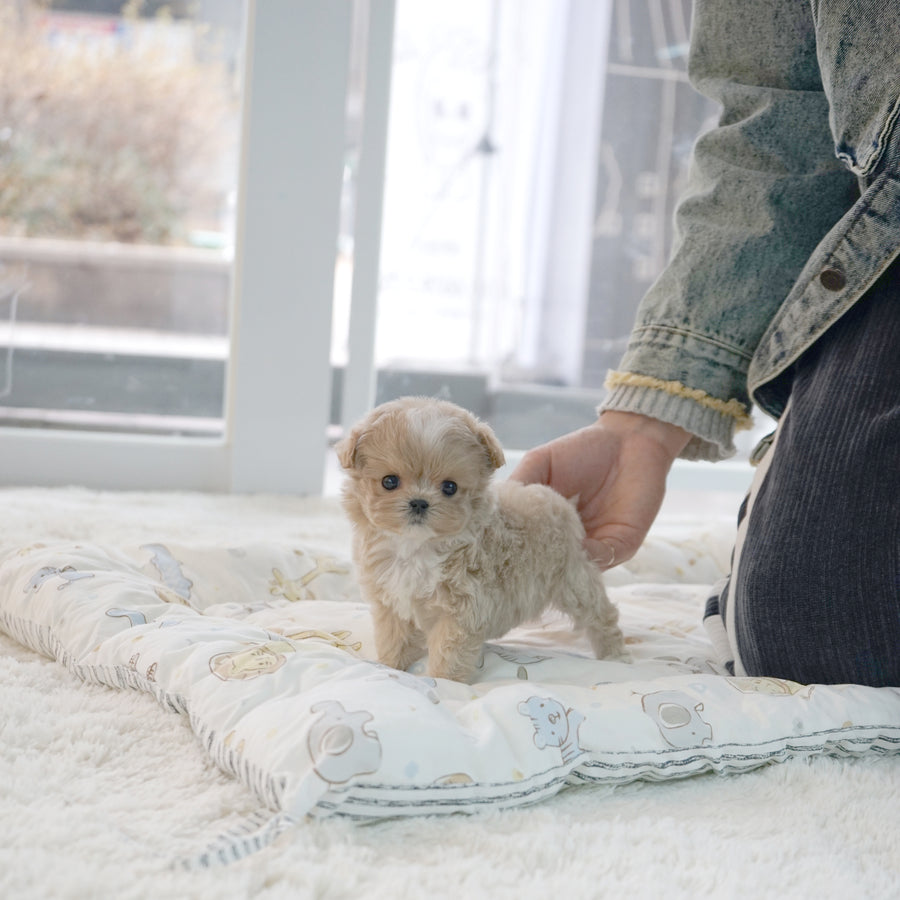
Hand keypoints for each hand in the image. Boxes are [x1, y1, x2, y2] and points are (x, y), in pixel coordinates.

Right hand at [509, 411, 690, 567]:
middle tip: (513, 566)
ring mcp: (594, 546)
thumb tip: (500, 516)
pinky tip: (573, 546)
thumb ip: (520, 487)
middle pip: (547, 565)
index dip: (511, 550)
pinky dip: (585, 557)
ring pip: (572, 569)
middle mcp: (569, 541)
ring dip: (558, 565)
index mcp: (546, 524)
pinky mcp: (621, 546)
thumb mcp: (539, 463)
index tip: (495, 552)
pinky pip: (600, 560)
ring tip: (542, 557)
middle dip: (532, 566)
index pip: (525, 546)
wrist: (629, 438)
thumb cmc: (582, 450)